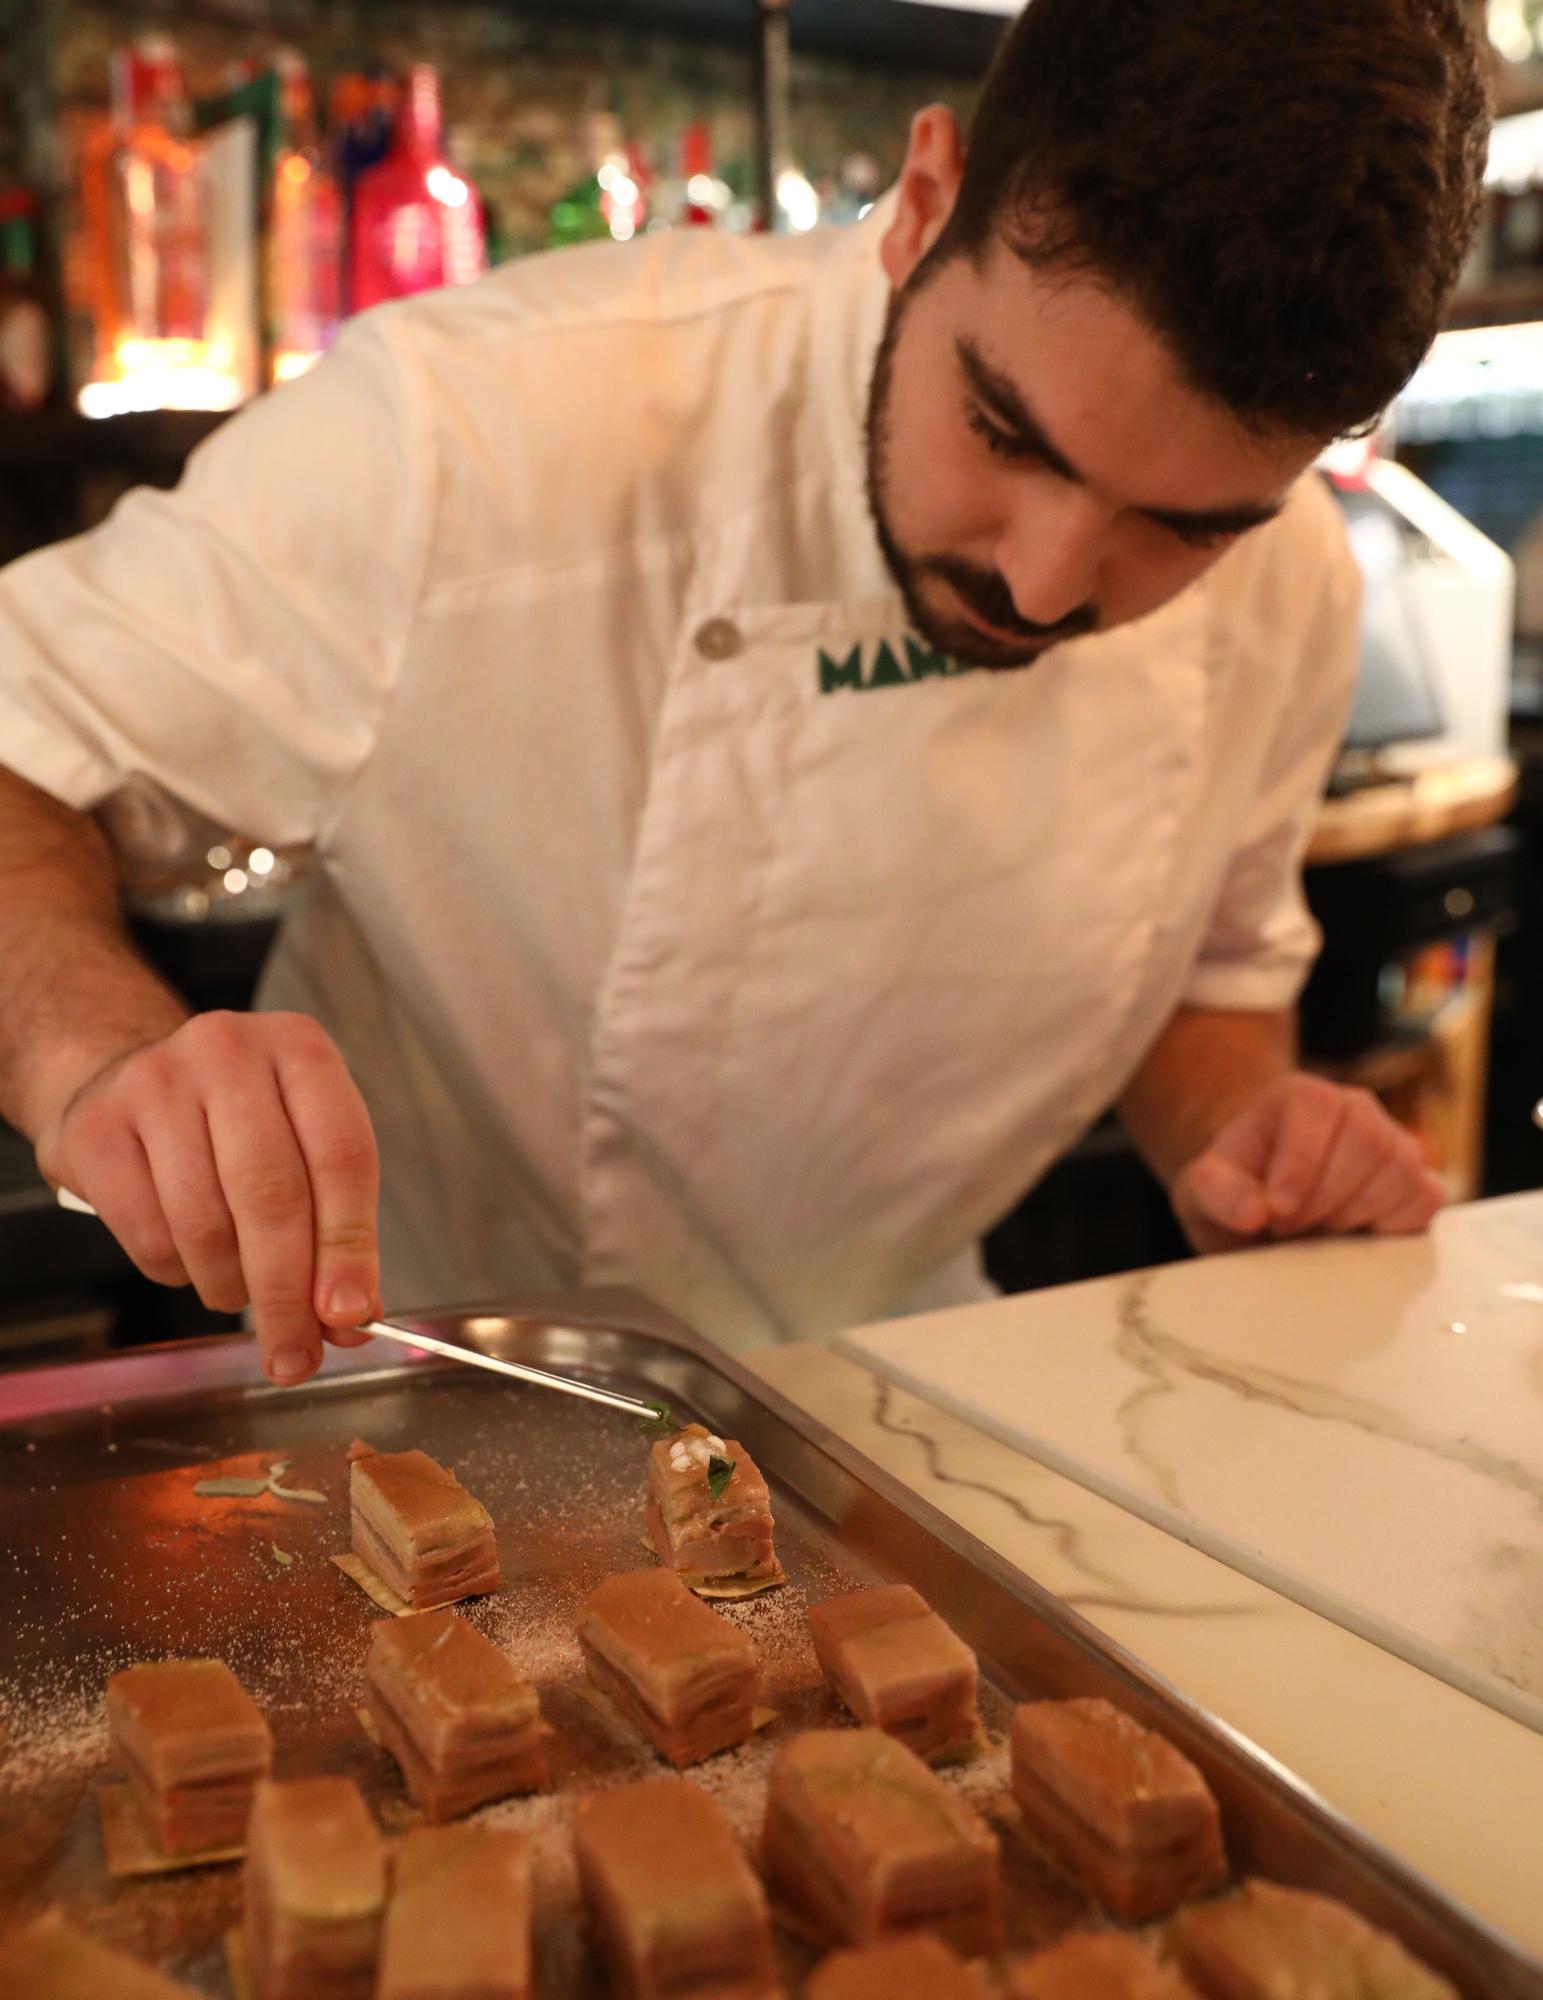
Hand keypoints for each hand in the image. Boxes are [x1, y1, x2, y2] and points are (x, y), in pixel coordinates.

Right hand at [34, 1011, 380, 1384]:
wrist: (123, 1081)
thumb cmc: (233, 1124)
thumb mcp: (301, 1149)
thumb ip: (336, 1230)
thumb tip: (352, 1320)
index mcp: (301, 1049)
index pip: (342, 1157)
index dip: (350, 1246)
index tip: (351, 1315)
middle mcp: (228, 1052)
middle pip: (273, 1195)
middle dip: (288, 1293)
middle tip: (295, 1354)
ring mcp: (155, 1083)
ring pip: (208, 1225)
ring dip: (231, 1286)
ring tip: (238, 1292)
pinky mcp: (97, 1128)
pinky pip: (150, 1235)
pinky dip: (178, 1274)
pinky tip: (189, 1260)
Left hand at [1170, 1071, 1444, 1254]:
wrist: (1265, 1205)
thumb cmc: (1237, 1190)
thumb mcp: (1204, 1190)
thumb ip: (1216, 1193)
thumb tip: (1254, 1212)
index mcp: (1301, 1096)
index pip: (1316, 1111)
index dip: (1300, 1164)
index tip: (1278, 1210)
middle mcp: (1355, 1108)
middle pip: (1366, 1144)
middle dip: (1325, 1200)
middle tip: (1288, 1229)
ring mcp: (1392, 1143)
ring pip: (1400, 1172)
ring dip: (1356, 1216)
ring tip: (1316, 1230)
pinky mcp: (1417, 1181)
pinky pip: (1426, 1200)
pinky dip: (1393, 1227)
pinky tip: (1354, 1236)